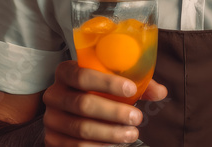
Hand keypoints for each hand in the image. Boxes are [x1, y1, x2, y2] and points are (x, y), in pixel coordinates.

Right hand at [41, 60, 167, 145]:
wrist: (71, 111)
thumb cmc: (96, 91)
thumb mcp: (111, 82)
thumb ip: (136, 84)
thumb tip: (160, 92)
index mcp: (65, 72)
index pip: (82, 75)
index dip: (107, 83)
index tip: (131, 89)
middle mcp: (54, 94)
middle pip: (83, 104)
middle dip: (114, 113)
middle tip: (136, 117)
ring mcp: (51, 119)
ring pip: (81, 129)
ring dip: (110, 133)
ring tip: (131, 133)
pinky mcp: (52, 139)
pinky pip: (76, 146)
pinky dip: (98, 146)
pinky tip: (114, 144)